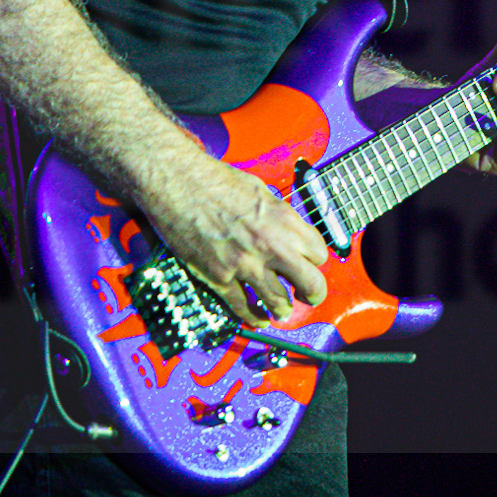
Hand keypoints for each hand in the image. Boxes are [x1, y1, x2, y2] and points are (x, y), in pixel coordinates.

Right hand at [141, 146, 329, 325]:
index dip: (315, 261)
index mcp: (283, 220)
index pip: (319, 253)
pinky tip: (258, 317)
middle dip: (312, 294)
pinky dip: (253, 316)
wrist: (177, 182)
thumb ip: (278, 217)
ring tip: (282, 310)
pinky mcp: (219, 277)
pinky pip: (243, 307)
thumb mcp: (260, 191)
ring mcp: (245, 264)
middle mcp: (270, 245)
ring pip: (278, 303)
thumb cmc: (215, 179)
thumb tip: (289, 234)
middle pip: (310, 283)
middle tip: (308, 296)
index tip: (309, 264)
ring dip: (283, 309)